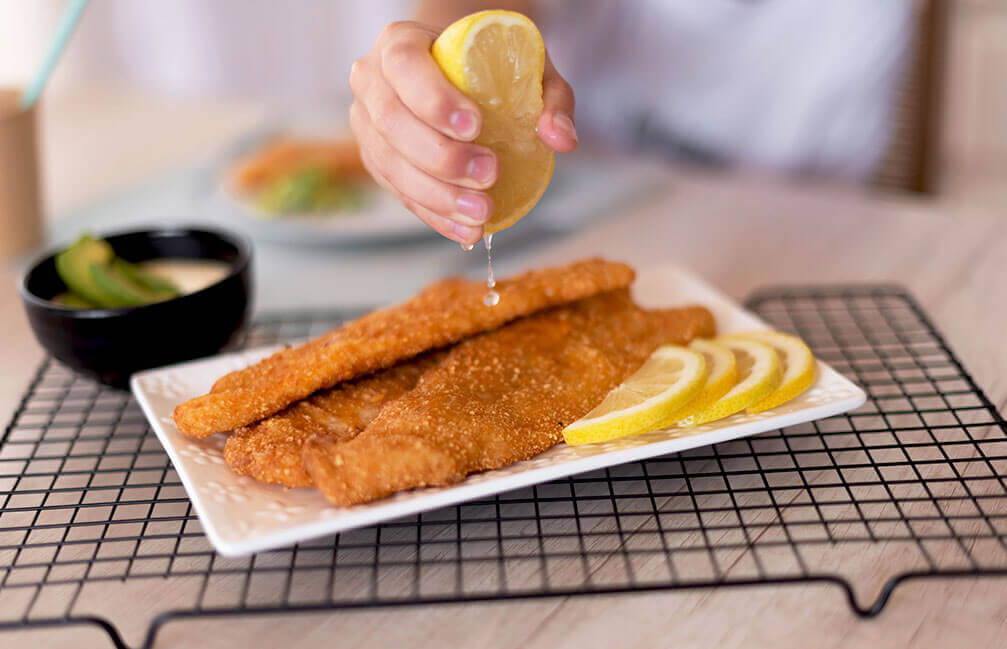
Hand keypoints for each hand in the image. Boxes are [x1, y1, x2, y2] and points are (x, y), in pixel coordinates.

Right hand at [349, 21, 576, 245]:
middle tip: (489, 174)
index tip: (475, 126)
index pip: (405, 66)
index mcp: (399, 42)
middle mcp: (372, 82)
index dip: (435, 100)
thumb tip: (561, 139)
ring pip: (391, 165)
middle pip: (393, 123)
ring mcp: (367, 125)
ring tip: (482, 211)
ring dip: (438, 195)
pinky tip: (465, 230)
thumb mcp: (528, 66)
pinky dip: (434, 215)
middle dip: (442, 157)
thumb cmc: (489, 65)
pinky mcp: (376, 162)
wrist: (457, 74)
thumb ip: (550, 97)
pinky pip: (399, 194)